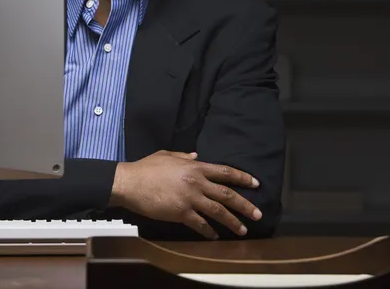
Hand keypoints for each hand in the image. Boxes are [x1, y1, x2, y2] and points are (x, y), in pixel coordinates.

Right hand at [109, 150, 261, 238]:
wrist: (131, 182)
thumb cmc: (147, 167)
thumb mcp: (167, 154)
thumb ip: (183, 155)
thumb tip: (196, 155)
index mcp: (194, 166)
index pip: (224, 172)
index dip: (242, 177)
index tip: (255, 183)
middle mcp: (196, 182)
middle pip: (227, 194)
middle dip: (245, 204)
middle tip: (258, 213)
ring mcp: (190, 198)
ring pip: (218, 211)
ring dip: (233, 222)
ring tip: (244, 230)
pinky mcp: (180, 213)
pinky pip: (200, 224)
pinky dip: (209, 231)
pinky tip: (215, 236)